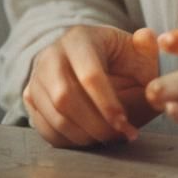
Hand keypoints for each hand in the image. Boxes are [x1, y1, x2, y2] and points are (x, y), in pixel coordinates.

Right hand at [23, 25, 159, 147]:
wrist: (94, 61)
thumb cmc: (121, 59)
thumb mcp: (138, 50)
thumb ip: (147, 47)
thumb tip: (146, 37)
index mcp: (80, 38)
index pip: (89, 75)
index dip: (107, 104)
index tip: (125, 123)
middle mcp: (52, 54)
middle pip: (65, 98)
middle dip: (94, 124)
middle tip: (117, 136)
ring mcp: (37, 76)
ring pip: (53, 116)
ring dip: (82, 135)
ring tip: (107, 138)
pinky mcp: (30, 97)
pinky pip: (44, 128)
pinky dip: (68, 141)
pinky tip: (90, 139)